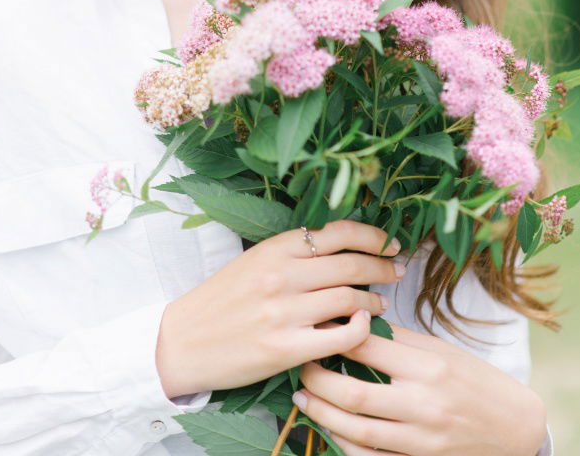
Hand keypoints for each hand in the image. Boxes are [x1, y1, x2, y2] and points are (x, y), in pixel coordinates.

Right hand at [155, 219, 404, 397]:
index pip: (337, 232)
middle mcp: (282, 275)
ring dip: (373, 300)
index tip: (389, 243)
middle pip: (351, 264)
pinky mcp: (285, 347)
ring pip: (350, 298)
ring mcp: (285, 312)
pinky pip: (340, 336)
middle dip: (382, 266)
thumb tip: (342, 251)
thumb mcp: (254, 262)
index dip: (372, 237)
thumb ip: (293, 256)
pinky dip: (360, 330)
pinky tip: (364, 328)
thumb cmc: (221, 300)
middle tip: (396, 271)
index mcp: (275, 248)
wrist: (183, 341)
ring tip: (380, 304)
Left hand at [295, 320, 547, 454]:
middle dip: (318, 380)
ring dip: (322, 414)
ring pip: (356, 430)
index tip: (317, 327)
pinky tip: (330, 429)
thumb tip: (358, 322)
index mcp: (428, 366)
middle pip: (353, 393)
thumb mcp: (444, 351)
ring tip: (303, 397)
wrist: (515, 428)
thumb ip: (401, 341)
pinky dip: (345, 444)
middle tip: (302, 365)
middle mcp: (423, 403)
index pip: (368, 348)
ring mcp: (419, 439)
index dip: (336, 336)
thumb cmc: (476, 381)